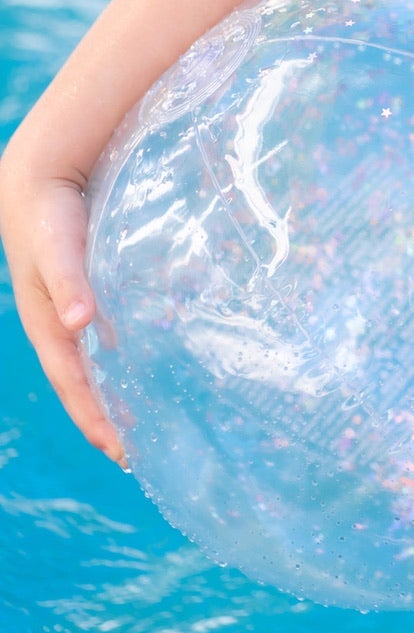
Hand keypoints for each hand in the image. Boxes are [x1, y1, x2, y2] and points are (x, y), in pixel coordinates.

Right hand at [0, 153, 123, 464]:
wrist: (40, 178)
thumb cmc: (47, 215)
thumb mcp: (57, 248)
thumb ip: (69, 281)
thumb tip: (79, 323)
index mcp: (48, 326)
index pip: (73, 386)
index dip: (94, 419)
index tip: (120, 452)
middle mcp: (61, 327)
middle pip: (85, 384)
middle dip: (109, 420)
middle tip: (141, 454)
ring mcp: (75, 313)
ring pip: (97, 365)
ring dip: (119, 395)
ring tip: (151, 423)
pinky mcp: (93, 294)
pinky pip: (110, 339)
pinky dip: (126, 360)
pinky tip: (153, 366)